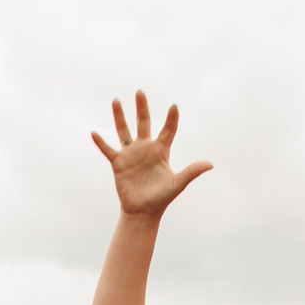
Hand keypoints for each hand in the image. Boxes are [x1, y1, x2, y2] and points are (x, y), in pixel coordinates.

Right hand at [91, 92, 212, 220]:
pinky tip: (94, 133)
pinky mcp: (118, 163)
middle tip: (140, 92)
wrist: (143, 212)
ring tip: (116, 100)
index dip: (171, 119)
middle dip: (142, 108)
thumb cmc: (162, 199)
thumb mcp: (177, 184)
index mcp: (160, 151)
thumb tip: (210, 164)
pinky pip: (108, 150)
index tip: (174, 106)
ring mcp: (131, 154)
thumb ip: (191, 172)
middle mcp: (145, 148)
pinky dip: (101, 142)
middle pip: (143, 123)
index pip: (168, 130)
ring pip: (124, 131)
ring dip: (119, 116)